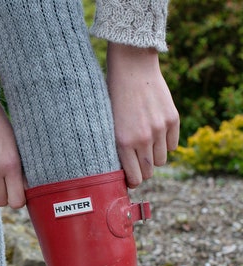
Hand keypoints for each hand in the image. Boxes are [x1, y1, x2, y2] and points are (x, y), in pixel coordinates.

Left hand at [106, 43, 179, 187]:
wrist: (132, 68)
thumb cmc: (113, 98)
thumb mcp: (108, 126)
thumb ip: (117, 149)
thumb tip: (123, 173)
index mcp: (124, 143)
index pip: (134, 177)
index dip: (132, 181)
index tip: (130, 180)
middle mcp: (144, 139)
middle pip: (149, 172)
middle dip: (142, 171)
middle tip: (136, 164)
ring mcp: (160, 129)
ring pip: (161, 160)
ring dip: (153, 157)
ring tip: (144, 145)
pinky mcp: (173, 119)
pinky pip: (173, 145)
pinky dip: (165, 143)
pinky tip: (155, 134)